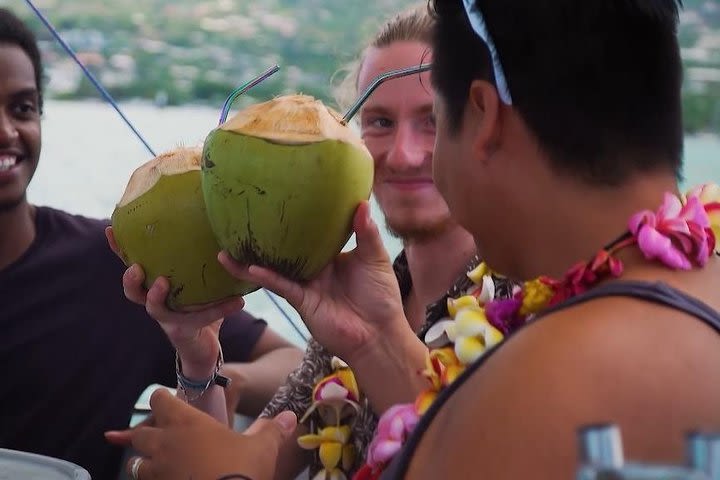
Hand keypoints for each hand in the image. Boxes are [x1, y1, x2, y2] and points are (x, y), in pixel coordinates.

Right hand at [105, 227, 245, 369]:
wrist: (204, 350)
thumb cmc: (198, 310)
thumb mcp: (198, 285)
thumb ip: (201, 264)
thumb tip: (221, 231)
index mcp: (155, 288)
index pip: (133, 267)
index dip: (120, 251)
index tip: (111, 230)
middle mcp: (156, 304)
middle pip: (133, 291)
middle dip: (130, 279)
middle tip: (137, 267)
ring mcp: (167, 320)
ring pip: (154, 309)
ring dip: (156, 295)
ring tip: (163, 282)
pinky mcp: (184, 332)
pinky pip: (201, 319)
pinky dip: (222, 310)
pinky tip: (239, 303)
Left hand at [105, 388, 295, 479]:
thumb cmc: (243, 470)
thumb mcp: (262, 447)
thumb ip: (272, 429)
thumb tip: (289, 416)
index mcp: (187, 424)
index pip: (160, 400)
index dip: (163, 400)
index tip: (168, 401)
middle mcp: (165, 445)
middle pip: (141, 434)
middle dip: (147, 434)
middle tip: (162, 437)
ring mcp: (158, 473)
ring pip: (135, 465)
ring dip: (145, 463)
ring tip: (159, 466)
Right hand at [219, 201, 407, 363]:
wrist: (378, 334)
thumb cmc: (381, 297)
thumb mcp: (375, 259)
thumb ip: (367, 233)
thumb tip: (361, 203)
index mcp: (332, 255)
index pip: (313, 232)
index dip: (300, 216)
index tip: (286, 194)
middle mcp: (315, 268)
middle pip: (286, 248)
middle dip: (267, 236)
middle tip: (245, 214)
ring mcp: (306, 284)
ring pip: (274, 268)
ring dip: (251, 259)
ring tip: (226, 246)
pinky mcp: (302, 301)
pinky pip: (280, 286)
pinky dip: (265, 277)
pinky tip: (249, 267)